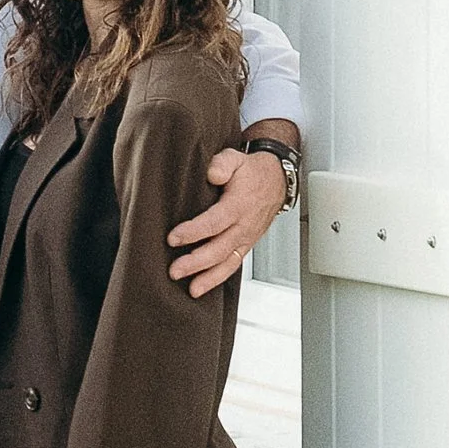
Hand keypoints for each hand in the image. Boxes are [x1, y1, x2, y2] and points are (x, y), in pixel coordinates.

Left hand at [167, 136, 294, 298]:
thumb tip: (212, 174)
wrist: (275, 181)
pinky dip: (218, 278)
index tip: (173, 238)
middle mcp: (244, 226)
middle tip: (175, 270)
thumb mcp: (235, 158)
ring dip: (208, 278)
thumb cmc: (251, 171)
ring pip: (228, 263)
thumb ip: (222, 164)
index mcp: (239, 205)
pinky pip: (233, 265)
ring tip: (191, 289)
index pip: (214, 222)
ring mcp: (246, 238)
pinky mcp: (246, 245)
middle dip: (196, 262)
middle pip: (219, 249)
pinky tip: (202, 286)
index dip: (193, 232)